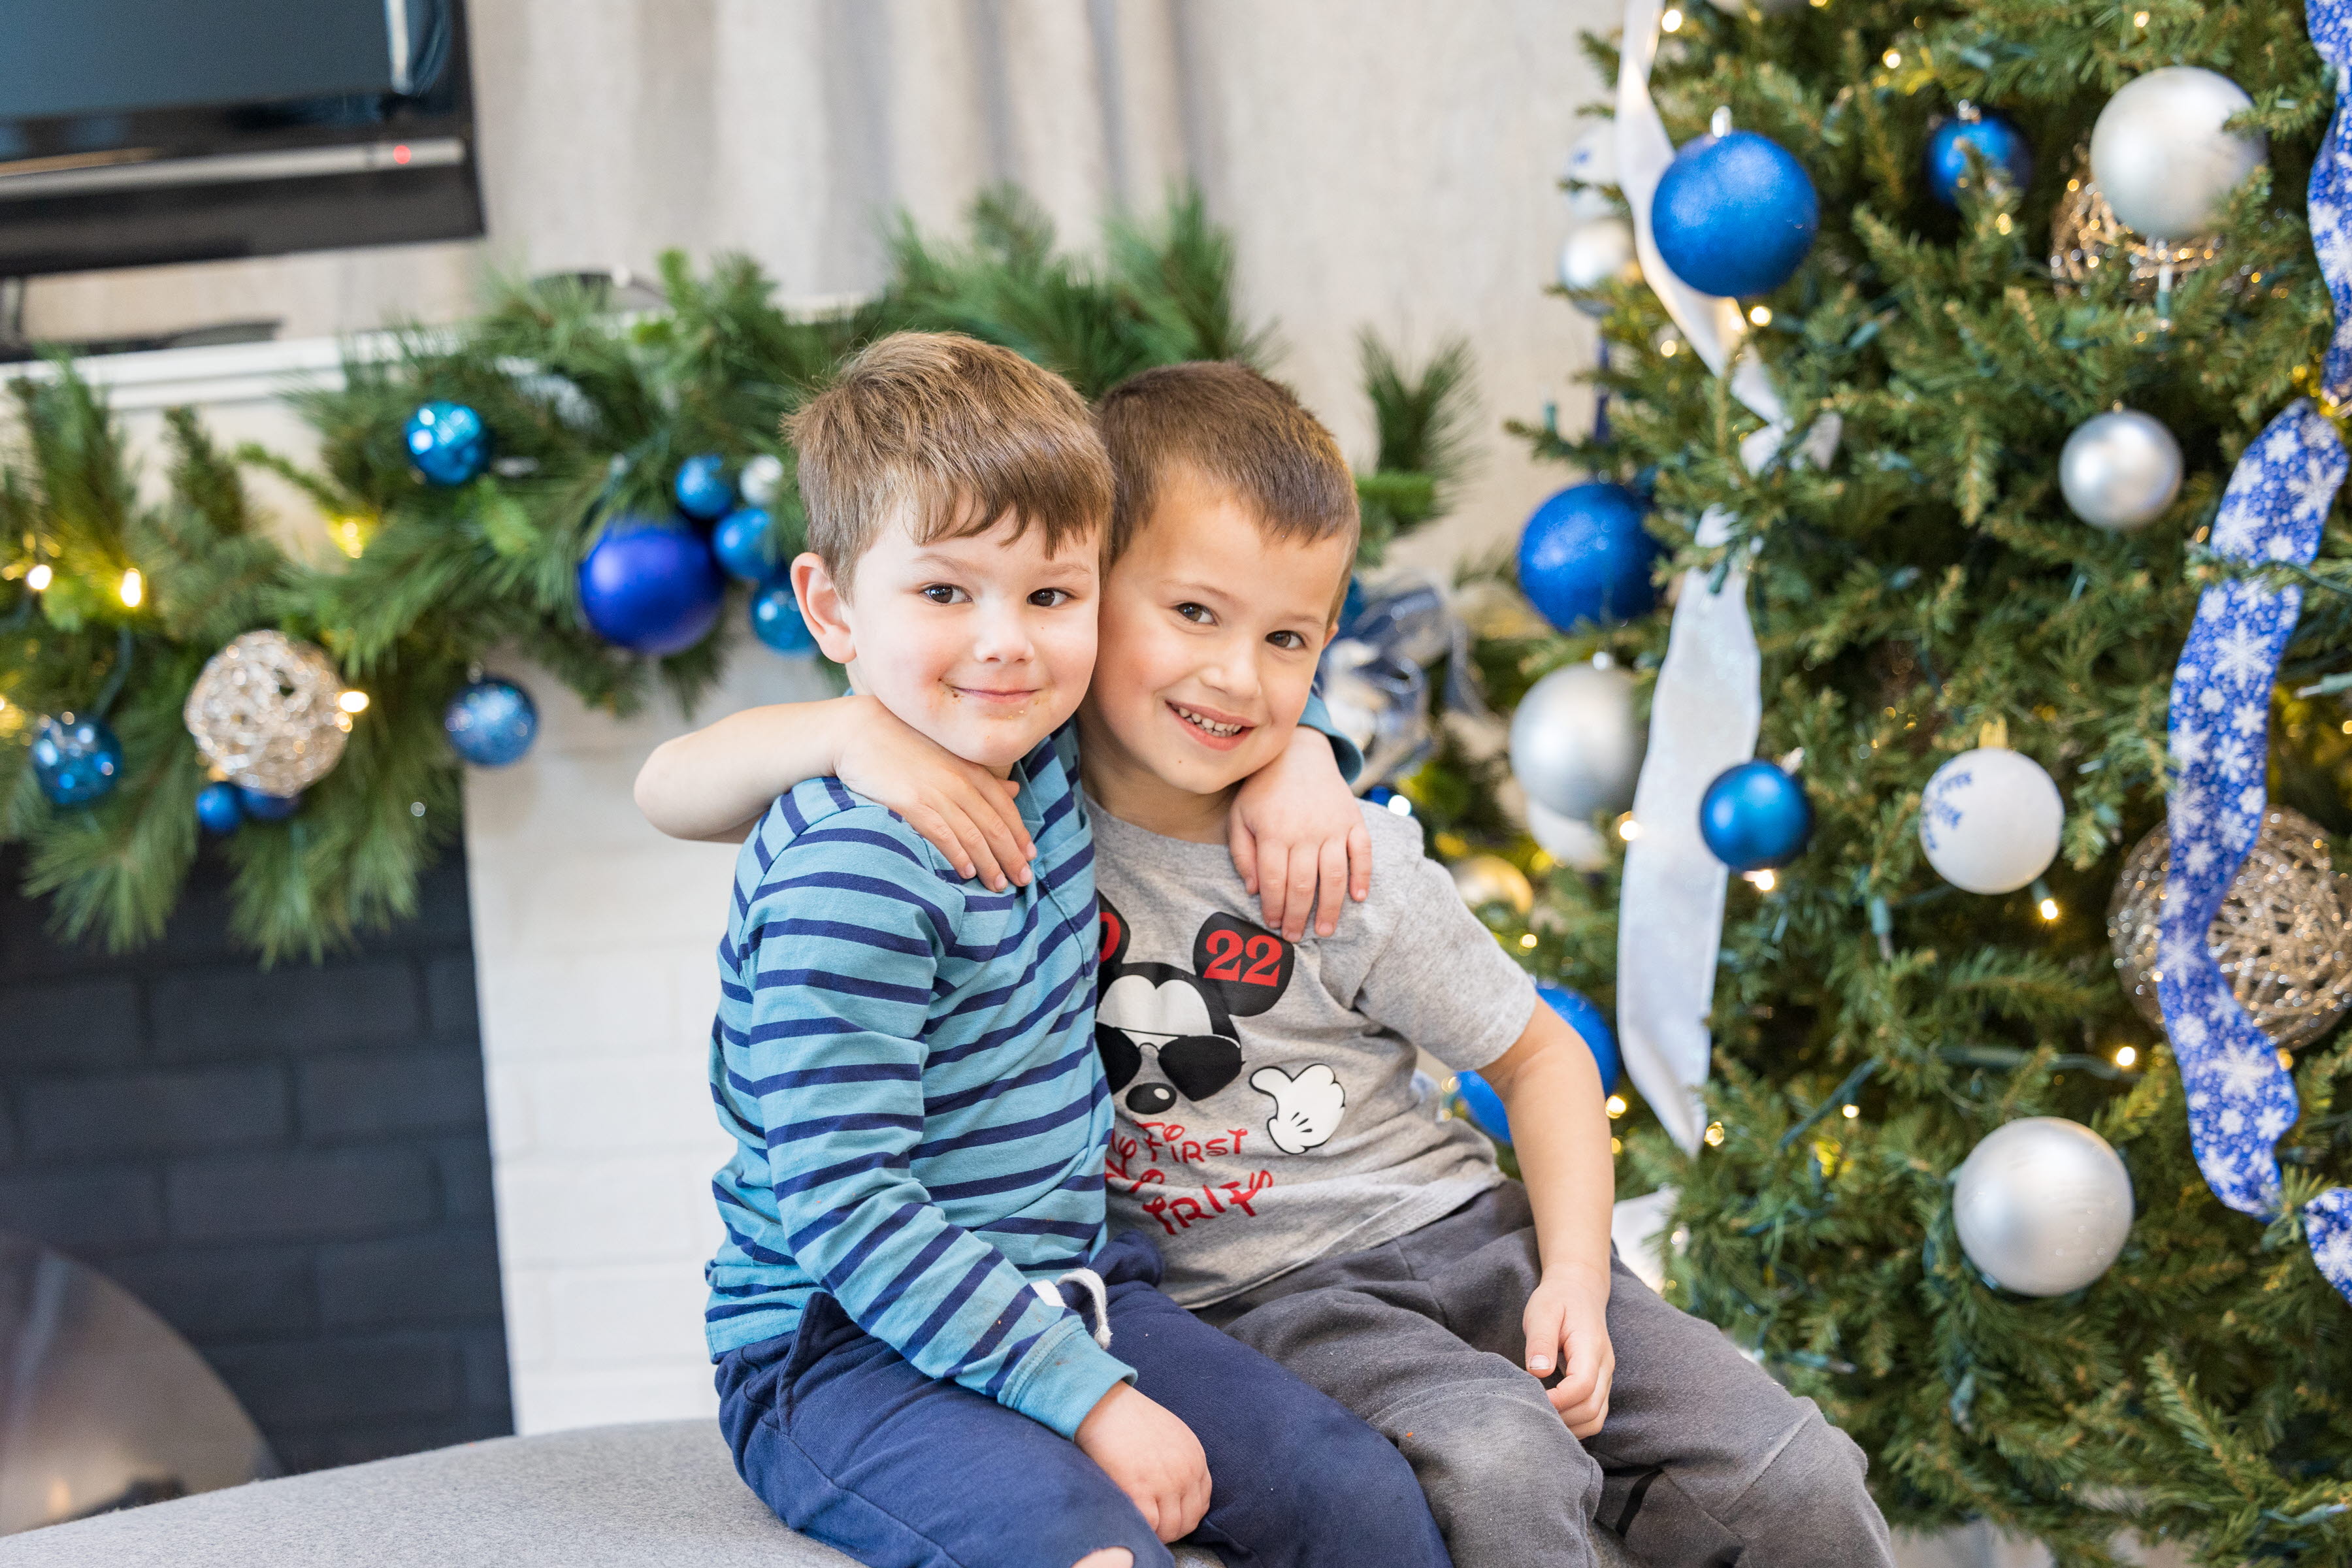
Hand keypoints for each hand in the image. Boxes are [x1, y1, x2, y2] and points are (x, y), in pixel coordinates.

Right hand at [833, 697, 1036, 889]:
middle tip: (1022, 880)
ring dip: (989, 862)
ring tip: (998, 885)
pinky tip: (967, 871)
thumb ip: (981, 775)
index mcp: (970, 768)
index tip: (1030, 857)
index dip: (1020, 834)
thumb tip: (1014, 788)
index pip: (1005, 807)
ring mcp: (935, 791)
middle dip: (1011, 855)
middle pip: (994, 824)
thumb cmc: (903, 743)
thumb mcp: (948, 755)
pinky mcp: (910, 801)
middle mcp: (959, 780)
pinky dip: (957, 853)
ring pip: (972, 833)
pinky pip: (941, 832)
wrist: (857, 730)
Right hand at [1073, 1382, 1211, 1542]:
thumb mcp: (1172, 1435)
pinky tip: (1131, 1518)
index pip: (1202, 1503)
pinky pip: (1150, 1525)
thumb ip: (1181, 1461)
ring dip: (1158, 1533)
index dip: (1184, 1515)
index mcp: (1196, 1458)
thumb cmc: (1132, 1419)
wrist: (1105, 1405)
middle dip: (1172, 1529)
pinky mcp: (1140, 1490)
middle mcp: (1186, 1472)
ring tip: (1142, 1526)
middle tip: (1153, 1527)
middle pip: (1189, 1520)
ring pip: (1171, 1528)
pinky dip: (1142, 1529)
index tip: (1167, 1516)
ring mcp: (1165, 1482)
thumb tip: (1176, 1493)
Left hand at [1228, 729, 1371, 940]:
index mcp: (1273, 832)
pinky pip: (1362, 852)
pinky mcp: (1353, 820)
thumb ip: (1242, 854)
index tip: (1272, 925)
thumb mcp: (1240, 816)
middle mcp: (1304, 831)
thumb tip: (1254, 890)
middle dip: (1298, 916)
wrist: (1298, 752)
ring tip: (1324, 930)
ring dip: (1330, 907)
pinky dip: (1362, 876)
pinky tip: (1358, 898)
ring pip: (1334, 875)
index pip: (1274, 882)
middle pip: (1303, 885)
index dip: (1273, 908)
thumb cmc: (1263, 790)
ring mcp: (1332, 826)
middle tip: (1294, 937)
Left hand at [1524, 1267, 1613, 1438]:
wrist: (1579, 1290)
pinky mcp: (1599, 1384)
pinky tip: (1553, 1418)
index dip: (1558, 1401)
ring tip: (1541, 1420)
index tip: (1531, 1400)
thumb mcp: (1542, 1312)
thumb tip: (1538, 1372)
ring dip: (1570, 1426)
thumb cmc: (1557, 1300)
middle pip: (1592, 1409)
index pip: (1582, 1386)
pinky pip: (1595, 1414)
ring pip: (1596, 1418)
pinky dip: (1576, 1423)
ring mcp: (1605, 1377)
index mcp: (1590, 1347)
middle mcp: (1604, 1366)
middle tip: (1531, 1415)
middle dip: (1562, 1419)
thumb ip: (1540, 1341)